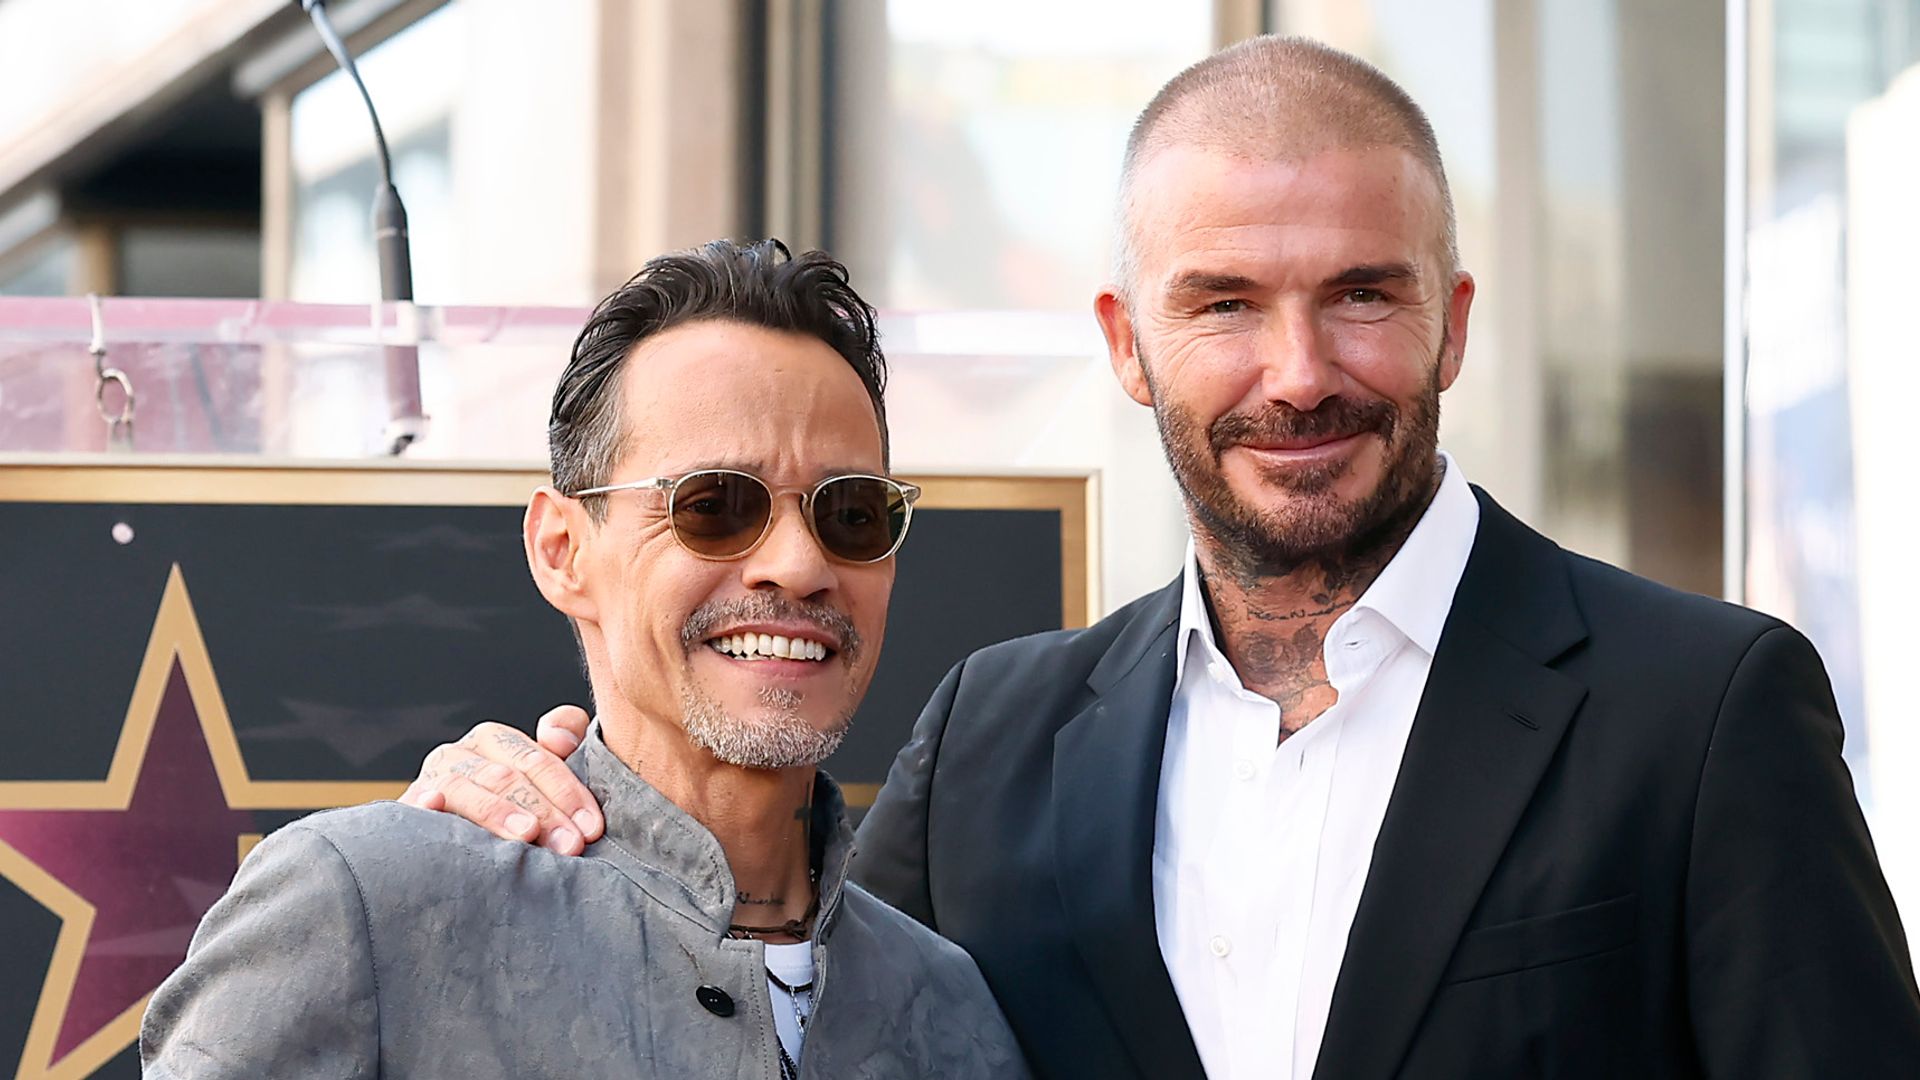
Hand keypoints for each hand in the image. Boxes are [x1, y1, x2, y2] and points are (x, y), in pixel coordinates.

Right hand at [398, 705, 601, 854]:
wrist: (452, 844)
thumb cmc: (513, 809)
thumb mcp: (543, 777)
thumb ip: (564, 742)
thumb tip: (558, 735)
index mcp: (495, 741)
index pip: (538, 760)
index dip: (568, 792)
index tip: (591, 828)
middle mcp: (461, 755)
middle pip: (506, 777)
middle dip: (544, 812)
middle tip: (570, 844)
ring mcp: (430, 780)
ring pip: (466, 788)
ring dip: (497, 811)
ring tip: (526, 834)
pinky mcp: (407, 809)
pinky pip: (415, 805)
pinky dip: (426, 806)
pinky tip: (435, 808)